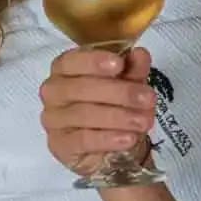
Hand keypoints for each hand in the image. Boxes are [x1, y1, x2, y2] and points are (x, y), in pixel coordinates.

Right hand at [39, 47, 156, 179]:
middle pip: (80, 88)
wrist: (115, 146)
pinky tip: (128, 138)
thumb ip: (134, 69)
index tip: (119, 64)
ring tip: (144, 121)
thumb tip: (140, 54)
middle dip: (119, 92)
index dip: (93, 61)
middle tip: (148, 98)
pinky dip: (108, 139)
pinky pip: (82, 140)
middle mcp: (53, 91)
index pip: (71, 61)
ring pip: (83, 114)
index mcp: (64, 69)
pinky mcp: (58, 145)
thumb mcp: (130, 84)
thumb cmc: (116, 105)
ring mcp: (52, 119)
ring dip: (118, 117)